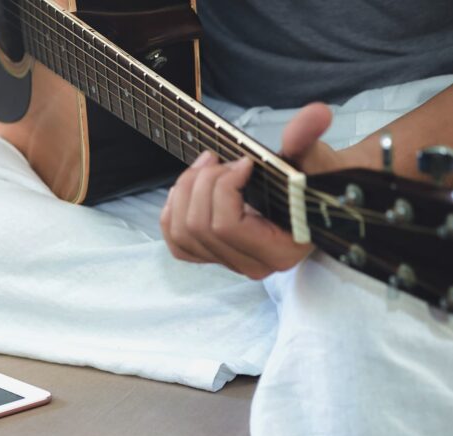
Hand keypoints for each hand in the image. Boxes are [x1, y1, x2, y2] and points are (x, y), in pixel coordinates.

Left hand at [160, 103, 347, 278]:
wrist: (313, 196)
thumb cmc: (314, 179)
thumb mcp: (314, 157)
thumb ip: (308, 139)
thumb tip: (316, 114)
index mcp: (280, 251)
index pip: (227, 227)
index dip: (224, 188)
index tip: (244, 162)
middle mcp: (252, 266)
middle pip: (198, 227)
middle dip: (203, 184)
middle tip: (221, 160)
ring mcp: (230, 263)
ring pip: (181, 233)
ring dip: (186, 191)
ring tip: (207, 165)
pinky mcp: (213, 255)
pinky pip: (175, 240)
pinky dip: (175, 210)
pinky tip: (190, 186)